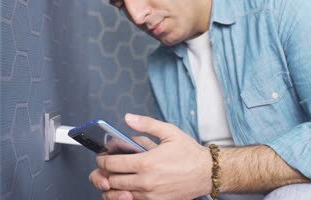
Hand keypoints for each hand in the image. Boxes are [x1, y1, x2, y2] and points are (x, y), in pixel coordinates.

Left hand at [95, 114, 210, 199]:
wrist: (207, 173)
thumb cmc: (189, 153)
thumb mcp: (169, 132)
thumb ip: (146, 124)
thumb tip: (128, 118)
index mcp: (146, 163)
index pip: (112, 164)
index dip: (102, 160)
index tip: (102, 157)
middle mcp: (146, 182)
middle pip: (111, 181)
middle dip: (104, 173)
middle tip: (104, 168)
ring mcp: (150, 196)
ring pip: (119, 195)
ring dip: (111, 187)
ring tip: (112, 179)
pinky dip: (124, 196)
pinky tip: (126, 189)